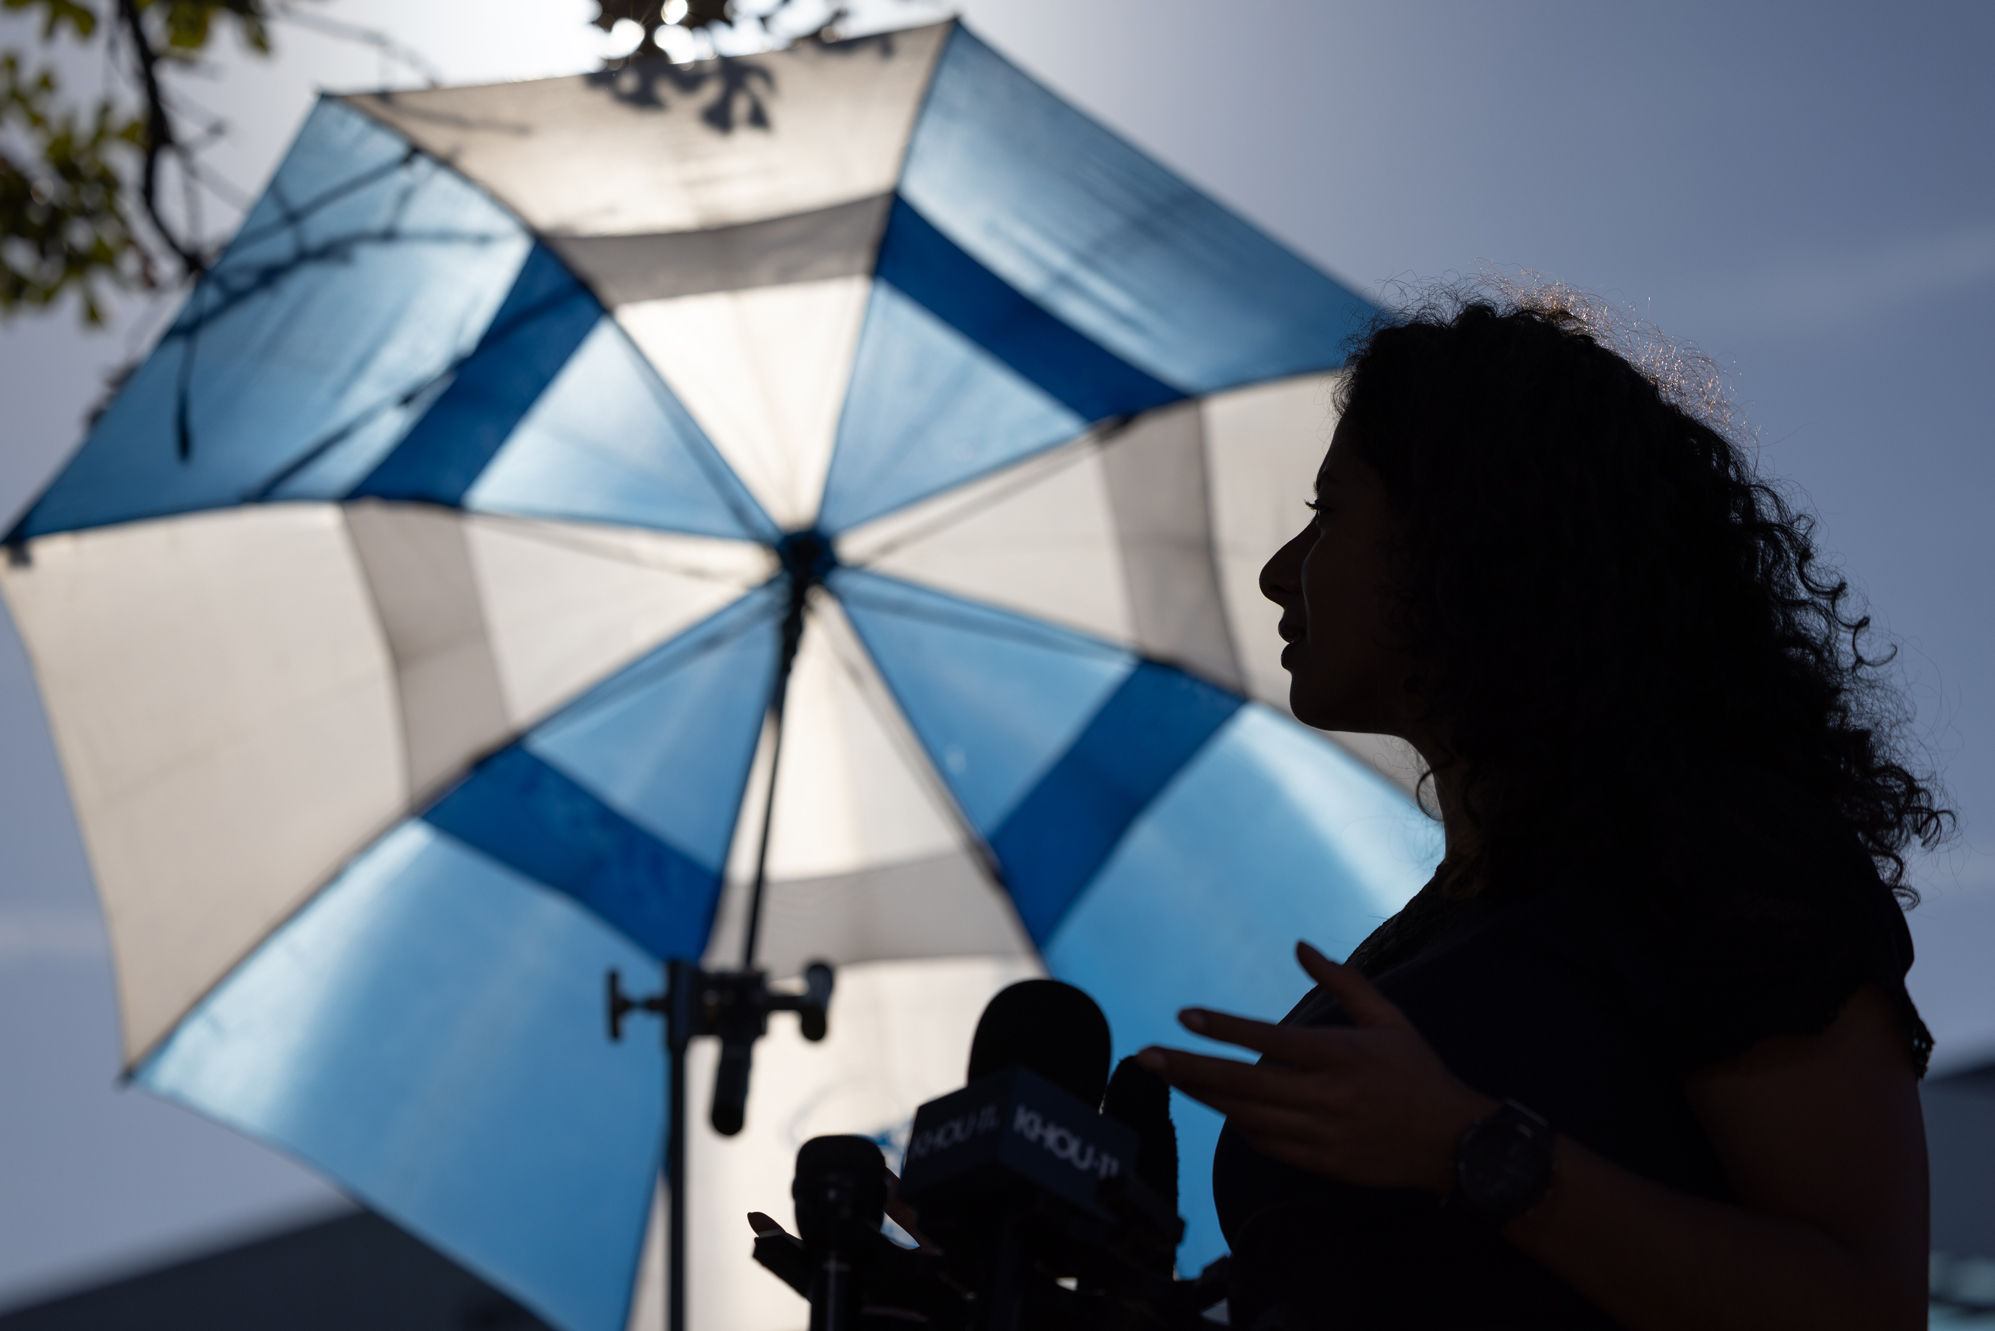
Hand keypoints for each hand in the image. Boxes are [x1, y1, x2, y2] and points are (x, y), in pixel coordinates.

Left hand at [1137, 940, 1495, 1193]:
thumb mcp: (1388, 1018)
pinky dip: (1237, 1124)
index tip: (1184, 1015)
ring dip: (1203, 1095)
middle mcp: (1326, 1096)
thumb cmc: (1417, 1073)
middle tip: (1146, 1056)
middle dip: (1189, 1069)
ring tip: (1168, 1075)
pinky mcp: (1321, 1162)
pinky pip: (1265, 1143)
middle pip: (1243, 1083)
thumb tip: (1300, 945)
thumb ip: (1341, 980)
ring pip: (1246, 1115)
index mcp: (1340, 1055)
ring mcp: (1321, 1133)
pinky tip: (1217, 1105)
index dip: (1224, 1028)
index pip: (1269, 1039)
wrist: (1452, 1143)